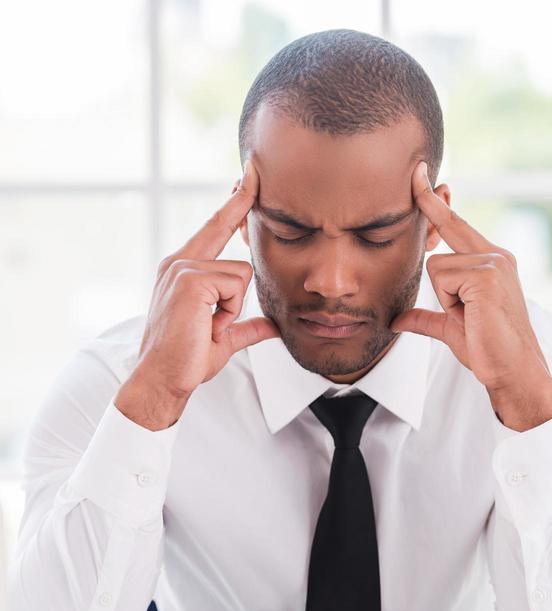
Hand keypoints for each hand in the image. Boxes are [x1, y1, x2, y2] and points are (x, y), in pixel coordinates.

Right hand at [116, 159, 279, 428]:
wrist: (164, 378)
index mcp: (183, 270)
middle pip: (225, 230)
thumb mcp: (225, 339)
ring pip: (240, 274)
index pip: (214, 227)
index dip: (233, 204)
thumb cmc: (187, 360)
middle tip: (223, 283)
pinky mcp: (190, 279)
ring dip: (233, 308)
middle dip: (235, 249)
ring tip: (210, 327)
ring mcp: (182, 268)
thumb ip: (249, 327)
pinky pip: (236, 286)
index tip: (247, 179)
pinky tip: (209, 325)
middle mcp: (179, 262)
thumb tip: (275, 326)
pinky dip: (230, 312)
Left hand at [390, 161, 551, 430]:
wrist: (511, 370)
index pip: (456, 225)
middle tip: (424, 194)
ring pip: (437, 266)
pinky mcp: (486, 274)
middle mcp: (494, 255)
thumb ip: (424, 317)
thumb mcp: (448, 329)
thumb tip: (397, 320)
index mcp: (490, 261)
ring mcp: (493, 262)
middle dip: (433, 225)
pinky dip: (449, 302)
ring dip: (445, 297)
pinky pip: (442, 278)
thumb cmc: (487, 350)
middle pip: (445, 233)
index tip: (420, 175)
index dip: (435, 203)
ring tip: (469, 316)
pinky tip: (471, 315)